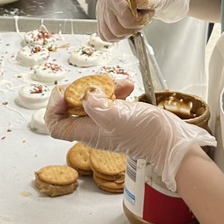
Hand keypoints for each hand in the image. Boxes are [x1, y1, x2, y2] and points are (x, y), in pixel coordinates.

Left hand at [45, 85, 215, 190]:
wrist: (169, 139)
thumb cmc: (144, 133)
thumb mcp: (117, 116)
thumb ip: (96, 105)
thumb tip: (85, 95)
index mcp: (86, 132)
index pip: (56, 125)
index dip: (54, 108)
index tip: (65, 92)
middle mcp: (93, 128)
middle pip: (71, 108)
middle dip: (80, 91)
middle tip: (92, 84)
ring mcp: (107, 122)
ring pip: (92, 100)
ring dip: (101, 87)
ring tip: (115, 83)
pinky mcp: (120, 115)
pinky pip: (111, 99)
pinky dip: (117, 90)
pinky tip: (127, 85)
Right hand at [96, 0, 189, 41]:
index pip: (125, 17)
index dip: (139, 20)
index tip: (147, 13)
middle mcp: (104, 2)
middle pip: (117, 29)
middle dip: (134, 27)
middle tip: (142, 17)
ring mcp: (101, 12)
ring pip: (111, 35)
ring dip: (126, 32)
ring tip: (134, 21)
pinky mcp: (101, 21)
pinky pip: (107, 37)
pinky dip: (118, 36)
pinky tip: (127, 27)